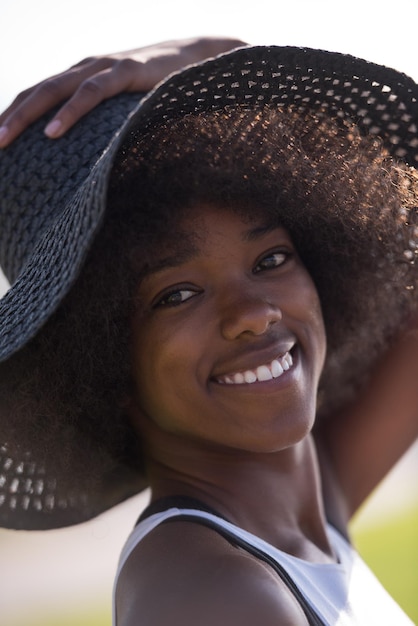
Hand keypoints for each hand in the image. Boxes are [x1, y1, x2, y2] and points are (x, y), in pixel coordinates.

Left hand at [0, 37, 246, 146]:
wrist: (200, 58)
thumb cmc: (161, 89)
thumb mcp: (125, 107)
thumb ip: (105, 124)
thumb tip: (92, 160)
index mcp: (81, 77)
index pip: (37, 94)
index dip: (14, 114)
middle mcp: (85, 68)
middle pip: (36, 91)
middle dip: (9, 117)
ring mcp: (104, 67)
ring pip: (54, 89)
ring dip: (25, 115)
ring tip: (3, 139)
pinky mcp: (126, 71)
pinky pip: (90, 92)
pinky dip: (68, 112)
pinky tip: (51, 132)